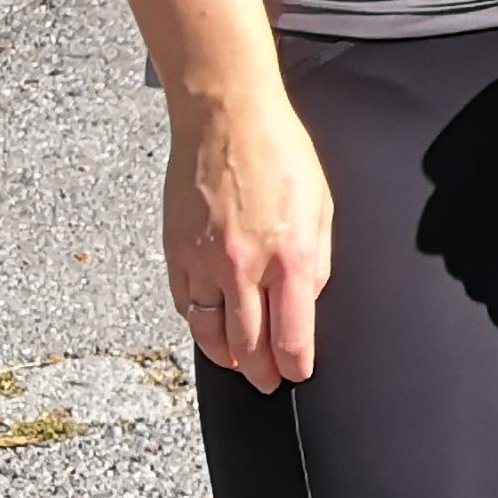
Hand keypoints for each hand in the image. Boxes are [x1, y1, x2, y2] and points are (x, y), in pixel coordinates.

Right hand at [165, 88, 332, 392]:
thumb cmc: (279, 151)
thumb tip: (308, 301)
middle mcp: (245, 266)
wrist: (225, 115)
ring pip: (211, 334)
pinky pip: (186, 304)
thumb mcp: (321, 206)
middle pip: (249, 347)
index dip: (295, 366)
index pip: (292, 337)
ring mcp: (204, 261)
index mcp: (290, 256)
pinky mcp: (176, 251)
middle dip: (261, 373)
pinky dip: (199, 322)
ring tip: (239, 364)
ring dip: (227, 357)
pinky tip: (211, 326)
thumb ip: (317, 260)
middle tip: (267, 381)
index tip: (297, 372)